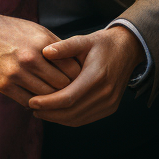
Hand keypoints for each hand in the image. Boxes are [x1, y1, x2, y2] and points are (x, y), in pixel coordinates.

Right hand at [0, 11, 82, 107]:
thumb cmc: (14, 32)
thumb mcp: (38, 32)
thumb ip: (59, 48)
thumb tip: (80, 66)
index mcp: (42, 43)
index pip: (72, 69)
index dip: (79, 77)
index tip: (80, 81)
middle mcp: (30, 58)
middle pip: (61, 85)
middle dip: (68, 90)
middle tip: (71, 93)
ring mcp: (16, 73)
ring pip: (46, 96)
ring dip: (53, 100)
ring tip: (56, 99)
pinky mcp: (4, 85)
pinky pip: (28, 101)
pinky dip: (36, 103)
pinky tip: (39, 99)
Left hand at [28, 25, 145, 126]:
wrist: (127, 50)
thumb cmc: (101, 44)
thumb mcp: (84, 40)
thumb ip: (64, 46)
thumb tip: (45, 52)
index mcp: (97, 76)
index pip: (68, 97)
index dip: (48, 102)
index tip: (31, 101)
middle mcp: (105, 93)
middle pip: (71, 112)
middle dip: (49, 113)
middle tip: (31, 107)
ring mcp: (109, 103)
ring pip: (77, 119)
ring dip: (56, 118)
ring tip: (39, 111)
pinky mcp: (110, 108)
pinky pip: (85, 119)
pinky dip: (68, 119)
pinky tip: (55, 112)